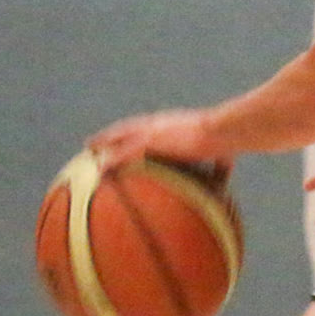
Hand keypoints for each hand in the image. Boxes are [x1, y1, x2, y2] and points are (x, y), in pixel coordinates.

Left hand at [88, 108, 229, 177]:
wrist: (222, 131)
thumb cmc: (226, 141)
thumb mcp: (221, 157)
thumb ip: (218, 171)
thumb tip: (221, 191)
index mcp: (173, 125)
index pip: (147, 126)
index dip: (132, 131)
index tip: (121, 137)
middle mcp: (159, 123)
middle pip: (127, 127)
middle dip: (110, 134)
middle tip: (93, 142)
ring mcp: (154, 131)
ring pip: (120, 135)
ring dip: (104, 141)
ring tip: (88, 149)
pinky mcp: (152, 142)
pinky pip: (125, 152)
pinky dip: (112, 160)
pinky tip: (100, 169)